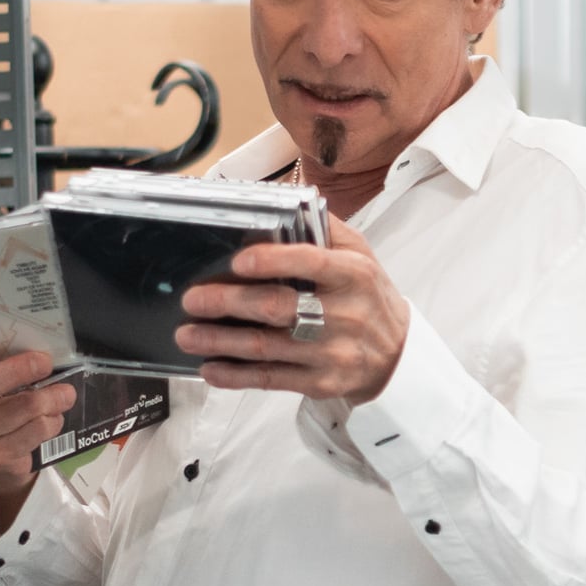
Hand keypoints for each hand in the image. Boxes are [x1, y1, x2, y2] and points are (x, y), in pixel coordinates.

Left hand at [172, 217, 411, 403]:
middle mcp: (344, 314)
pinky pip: (272, 379)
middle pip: (279, 307)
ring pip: (267, 347)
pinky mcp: (321, 383)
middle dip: (230, 303)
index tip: (238, 260)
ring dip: (221, 342)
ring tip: (187, 334)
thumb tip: (287, 202)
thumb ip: (326, 230)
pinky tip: (211, 368)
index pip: (312, 262)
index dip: (273, 261)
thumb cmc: (369, 298)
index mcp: (353, 274)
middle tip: (193, 299)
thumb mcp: (361, 256)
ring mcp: (332, 352)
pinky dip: (237, 375)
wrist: (397, 357)